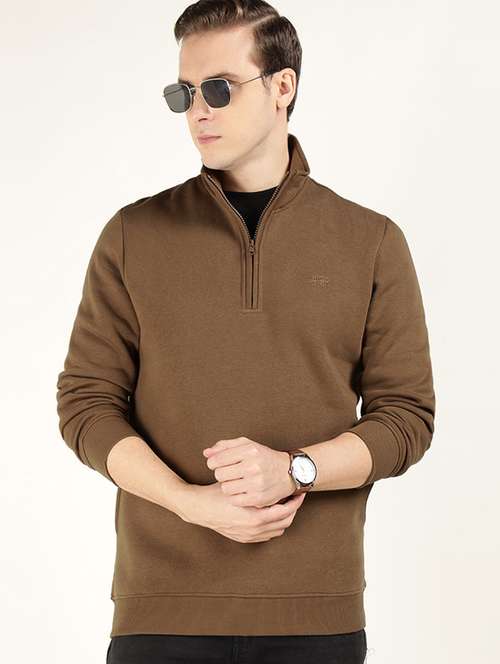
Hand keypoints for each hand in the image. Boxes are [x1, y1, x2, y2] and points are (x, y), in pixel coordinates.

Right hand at [183, 481, 305, 542]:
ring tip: (284, 504)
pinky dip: (273, 525)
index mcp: (254, 518)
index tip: (298, 492)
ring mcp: (248, 536)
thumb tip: (278, 482)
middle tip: (294, 497)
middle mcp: (254, 530)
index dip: (295, 502)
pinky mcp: (243, 538)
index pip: (285, 512)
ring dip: (283, 518)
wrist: (197, 508)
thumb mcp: (239, 486)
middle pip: (285, 523)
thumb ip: (257, 486)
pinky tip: (270, 513)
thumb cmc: (216, 494)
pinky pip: (266, 535)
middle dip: (292, 510)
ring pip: (277, 530)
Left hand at [202, 436, 297, 507]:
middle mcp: (253, 466)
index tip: (218, 464)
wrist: (289, 472)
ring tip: (236, 482)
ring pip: (225, 488)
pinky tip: (242, 490)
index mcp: (249, 450)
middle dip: (221, 474)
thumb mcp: (247, 445)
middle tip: (229, 473)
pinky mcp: (258, 498)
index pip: (217, 460)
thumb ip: (224, 446)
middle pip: (219, 475)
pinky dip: (235, 496)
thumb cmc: (263, 457)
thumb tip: (206, 453)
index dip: (213, 463)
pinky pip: (235, 499)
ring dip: (228, 486)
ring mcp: (256, 483)